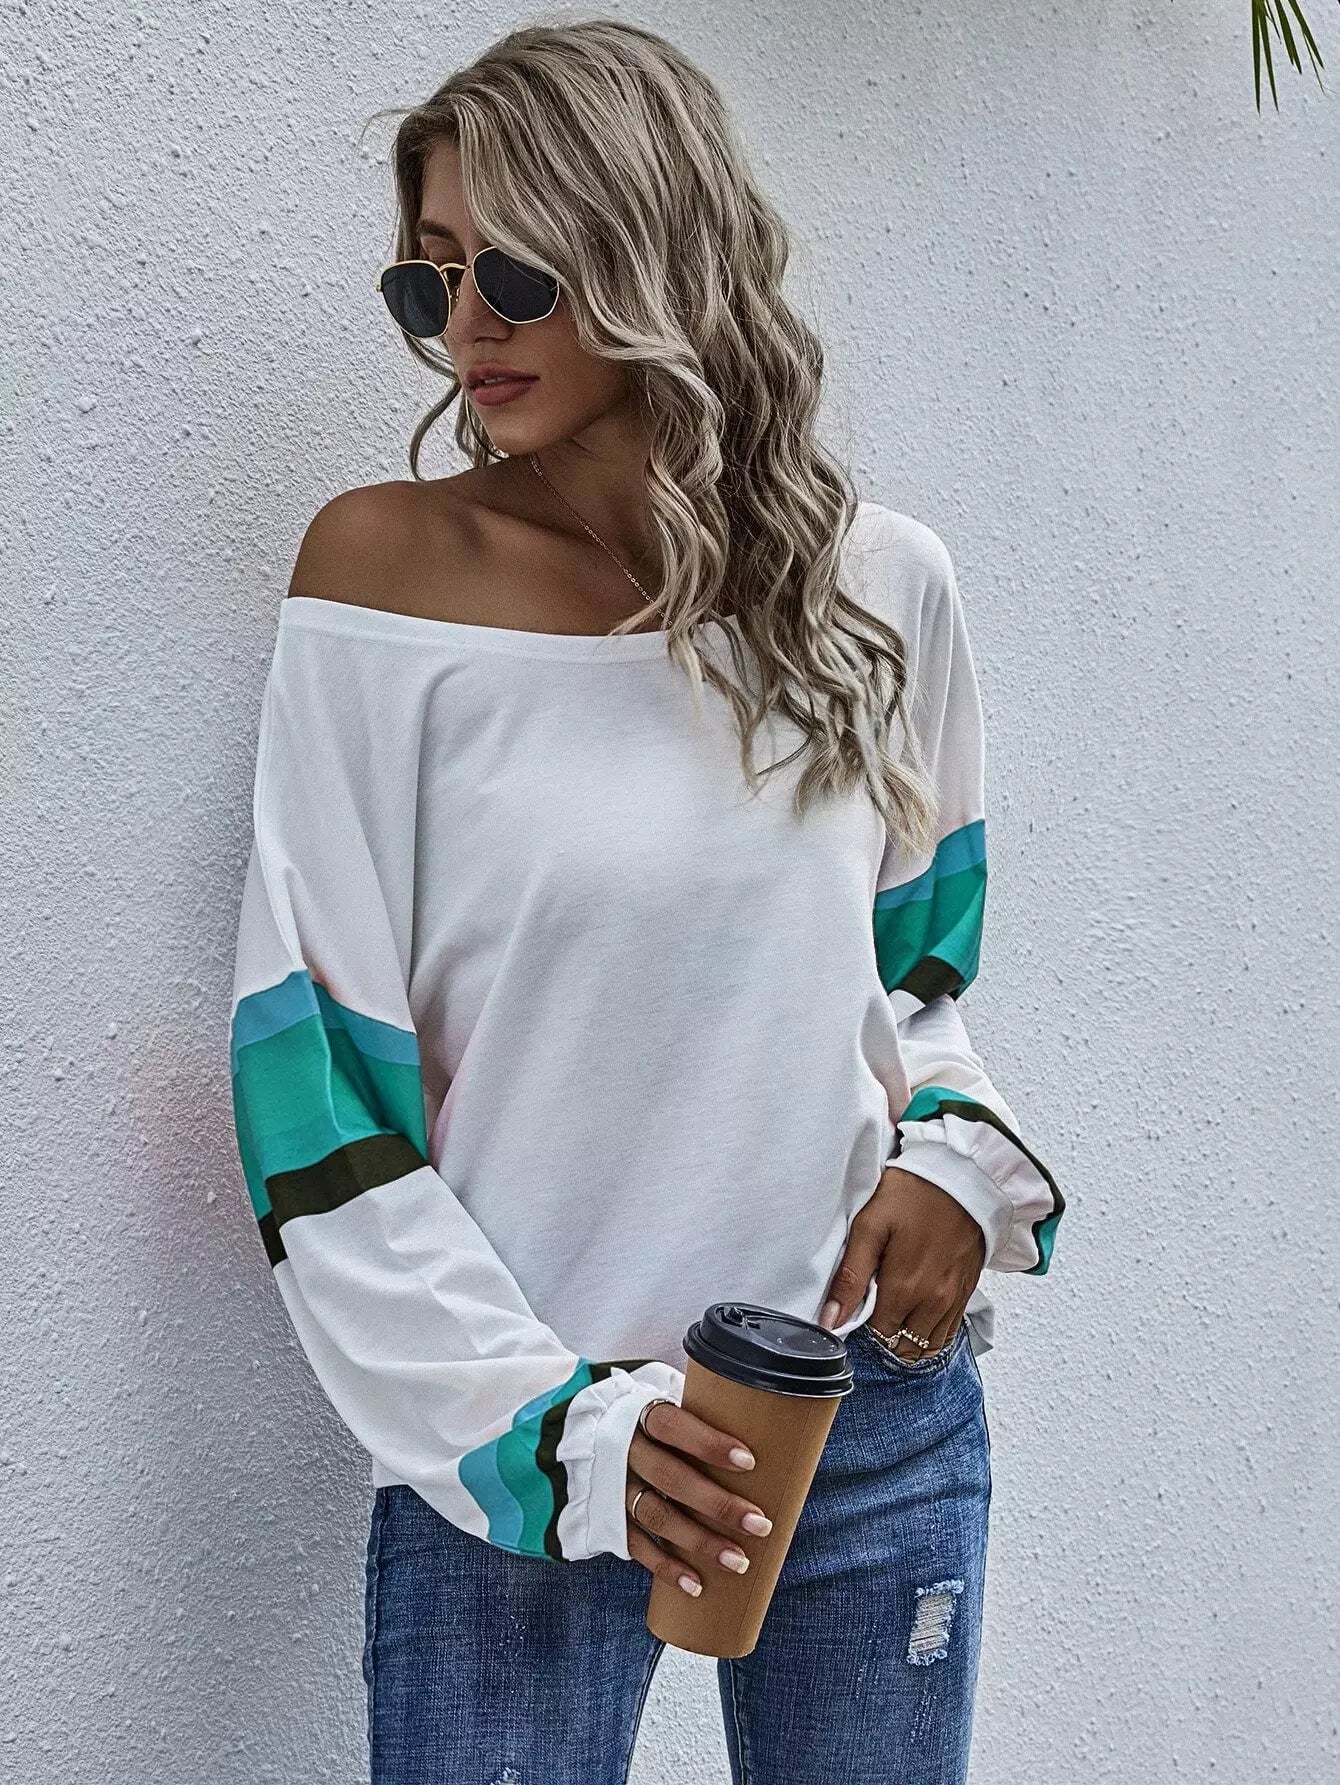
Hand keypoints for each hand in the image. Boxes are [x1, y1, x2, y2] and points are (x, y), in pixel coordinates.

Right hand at [625, 1402, 773, 1597]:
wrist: (597, 1437)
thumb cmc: (659, 1429)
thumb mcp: (673, 1413)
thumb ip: (710, 1423)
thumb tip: (778, 1440)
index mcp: (642, 1416)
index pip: (672, 1426)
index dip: (708, 1443)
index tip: (750, 1462)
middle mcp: (625, 1451)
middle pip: (670, 1478)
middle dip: (718, 1504)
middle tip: (760, 1525)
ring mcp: (614, 1487)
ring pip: (656, 1515)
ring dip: (699, 1542)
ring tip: (739, 1562)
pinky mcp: (610, 1519)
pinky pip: (637, 1546)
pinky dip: (666, 1568)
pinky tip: (696, 1585)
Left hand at [818, 1165, 985, 1357]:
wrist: (962, 1176)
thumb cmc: (913, 1195)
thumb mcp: (870, 1226)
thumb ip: (850, 1277)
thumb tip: (830, 1320)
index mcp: (904, 1289)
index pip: (877, 1337)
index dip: (861, 1328)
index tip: (854, 1310)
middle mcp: (933, 1303)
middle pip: (902, 1348)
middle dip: (884, 1338)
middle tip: (872, 1311)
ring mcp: (953, 1301)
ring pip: (927, 1348)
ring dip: (907, 1340)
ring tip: (893, 1314)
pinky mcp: (967, 1293)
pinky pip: (948, 1333)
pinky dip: (930, 1334)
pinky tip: (916, 1314)